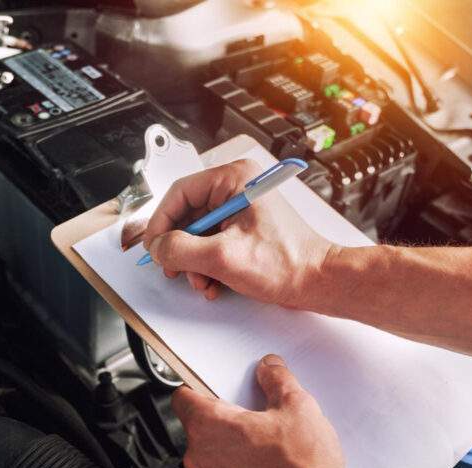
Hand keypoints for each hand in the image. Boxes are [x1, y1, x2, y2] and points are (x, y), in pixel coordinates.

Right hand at [122, 159, 335, 307]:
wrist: (318, 282)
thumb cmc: (287, 263)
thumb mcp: (223, 257)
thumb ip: (181, 250)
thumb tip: (158, 248)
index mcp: (234, 179)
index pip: (179, 193)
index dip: (160, 223)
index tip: (153, 246)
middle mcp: (237, 189)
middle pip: (187, 215)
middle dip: (180, 248)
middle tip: (175, 269)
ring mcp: (241, 210)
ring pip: (198, 233)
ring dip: (194, 262)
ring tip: (202, 282)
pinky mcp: (245, 229)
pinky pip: (212, 243)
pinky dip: (207, 265)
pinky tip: (213, 283)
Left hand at [174, 354, 357, 467]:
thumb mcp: (297, 407)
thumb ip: (277, 380)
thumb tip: (270, 370)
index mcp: (208, 426)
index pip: (183, 395)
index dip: (199, 386)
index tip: (216, 384)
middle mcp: (199, 457)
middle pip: (200, 424)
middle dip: (226, 416)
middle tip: (258, 414)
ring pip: (213, 452)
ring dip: (233, 445)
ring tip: (270, 443)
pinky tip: (270, 467)